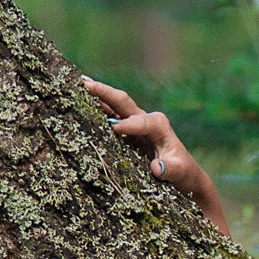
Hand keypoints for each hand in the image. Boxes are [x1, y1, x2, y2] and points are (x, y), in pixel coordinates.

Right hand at [82, 78, 229, 235]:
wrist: (183, 175)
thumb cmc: (183, 173)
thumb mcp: (180, 173)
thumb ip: (170, 169)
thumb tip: (156, 167)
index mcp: (159, 125)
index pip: (140, 121)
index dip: (128, 124)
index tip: (114, 129)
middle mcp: (145, 119)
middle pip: (122, 101)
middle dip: (103, 92)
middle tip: (84, 83)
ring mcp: (132, 123)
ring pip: (111, 105)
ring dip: (94, 96)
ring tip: (74, 84)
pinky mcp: (124, 130)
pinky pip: (107, 115)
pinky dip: (93, 108)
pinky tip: (77, 101)